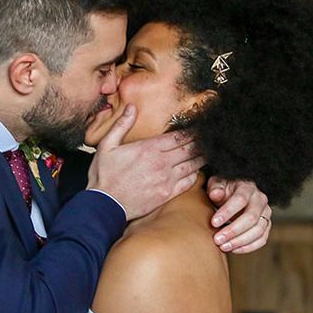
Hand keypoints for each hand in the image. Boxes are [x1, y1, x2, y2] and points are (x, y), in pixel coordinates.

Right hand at [88, 105, 205, 220]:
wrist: (104, 204)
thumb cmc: (103, 175)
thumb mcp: (106, 145)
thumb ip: (121, 125)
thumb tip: (132, 107)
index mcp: (149, 148)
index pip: (179, 136)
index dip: (191, 131)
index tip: (198, 128)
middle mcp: (161, 163)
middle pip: (190, 149)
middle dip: (200, 142)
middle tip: (209, 138)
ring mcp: (166, 179)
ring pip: (193, 165)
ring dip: (201, 158)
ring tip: (207, 152)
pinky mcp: (167, 194)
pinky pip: (188, 182)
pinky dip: (195, 175)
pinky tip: (196, 171)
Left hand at [207, 177, 271, 252]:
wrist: (232, 195)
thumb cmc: (223, 190)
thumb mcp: (217, 185)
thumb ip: (216, 188)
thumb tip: (215, 194)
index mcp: (248, 188)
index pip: (240, 200)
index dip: (227, 212)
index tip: (213, 223)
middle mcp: (260, 200)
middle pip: (251, 218)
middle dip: (233, 231)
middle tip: (217, 239)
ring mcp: (265, 214)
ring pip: (258, 230)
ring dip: (240, 241)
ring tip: (223, 247)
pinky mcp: (266, 226)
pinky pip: (262, 239)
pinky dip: (248, 247)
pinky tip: (233, 250)